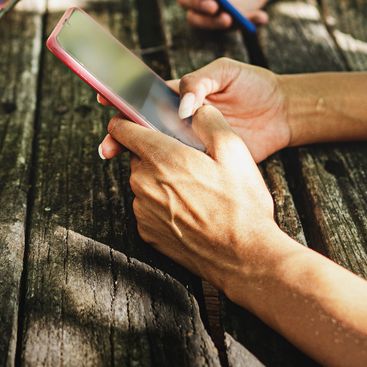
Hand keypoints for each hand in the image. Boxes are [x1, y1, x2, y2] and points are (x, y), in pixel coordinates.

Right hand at [98, 58, 289, 161]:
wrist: (284, 112)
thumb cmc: (255, 85)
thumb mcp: (226, 71)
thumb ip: (200, 82)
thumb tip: (181, 105)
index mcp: (181, 95)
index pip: (146, 95)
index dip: (123, 96)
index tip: (105, 96)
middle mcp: (181, 119)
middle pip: (143, 126)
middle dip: (120, 132)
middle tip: (108, 142)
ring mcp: (191, 141)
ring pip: (156, 148)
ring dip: (134, 152)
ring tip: (116, 155)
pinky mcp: (206, 160)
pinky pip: (180, 165)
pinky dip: (162, 170)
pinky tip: (149, 172)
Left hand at [105, 106, 293, 287]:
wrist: (244, 257)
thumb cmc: (241, 205)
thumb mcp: (234, 150)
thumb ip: (209, 119)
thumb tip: (194, 109)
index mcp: (160, 157)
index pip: (122, 128)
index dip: (128, 119)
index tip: (137, 119)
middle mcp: (143, 183)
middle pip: (137, 156)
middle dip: (157, 153)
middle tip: (190, 160)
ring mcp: (142, 211)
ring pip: (144, 182)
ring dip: (161, 180)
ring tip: (196, 190)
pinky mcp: (147, 232)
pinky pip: (148, 207)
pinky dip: (163, 204)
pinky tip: (191, 209)